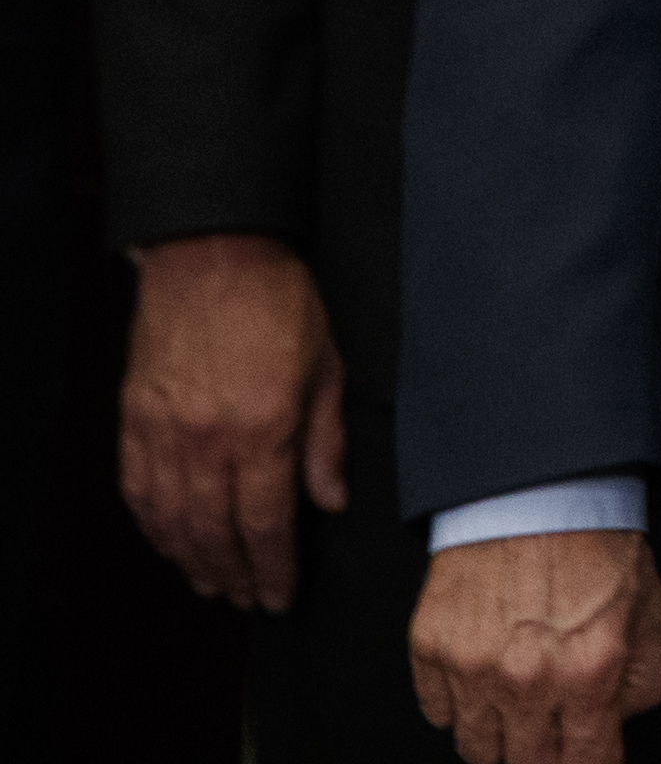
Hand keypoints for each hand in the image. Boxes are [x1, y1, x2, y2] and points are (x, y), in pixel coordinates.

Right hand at [118, 231, 344, 609]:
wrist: (212, 255)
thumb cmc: (278, 302)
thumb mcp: (328, 366)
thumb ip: (327, 441)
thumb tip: (331, 500)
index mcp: (261, 430)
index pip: (264, 524)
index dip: (273, 569)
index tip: (280, 596)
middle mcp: (206, 442)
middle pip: (214, 533)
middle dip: (234, 575)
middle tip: (249, 599)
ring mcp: (163, 434)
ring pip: (172, 521)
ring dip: (192, 560)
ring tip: (212, 582)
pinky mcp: (135, 421)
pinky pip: (138, 491)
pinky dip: (153, 525)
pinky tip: (168, 540)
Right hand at [409, 529, 660, 763]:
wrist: (537, 488)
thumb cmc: (597, 543)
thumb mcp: (650, 608)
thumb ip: (643, 678)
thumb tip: (622, 722)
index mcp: (589, 673)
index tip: (589, 761)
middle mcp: (527, 681)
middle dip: (542, 759)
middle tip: (551, 738)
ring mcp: (472, 669)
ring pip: (476, 748)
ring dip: (499, 738)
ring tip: (518, 708)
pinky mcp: (431, 649)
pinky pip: (438, 713)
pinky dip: (460, 707)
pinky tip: (483, 680)